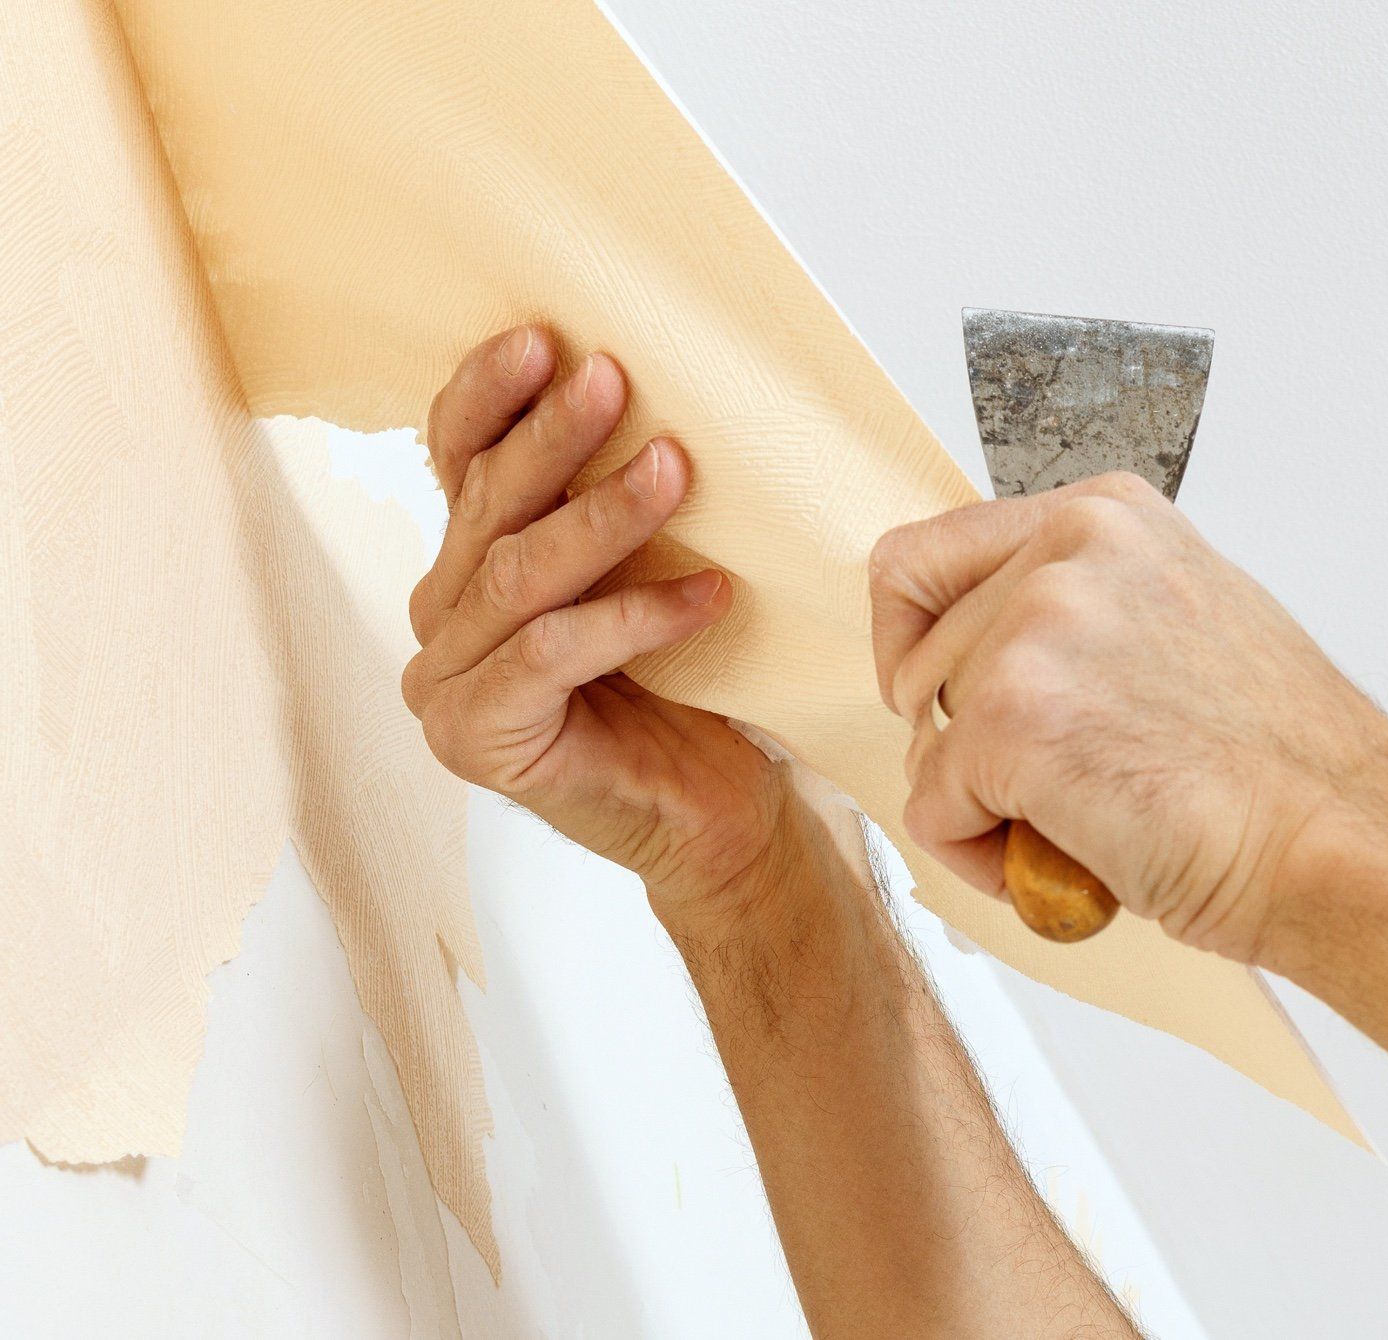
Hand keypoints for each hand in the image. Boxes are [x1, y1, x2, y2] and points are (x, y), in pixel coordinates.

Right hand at [402, 325, 785, 912]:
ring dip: (601, 517)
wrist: (715, 810)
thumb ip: (610, 503)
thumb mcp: (644, 571)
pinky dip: (632, 618)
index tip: (542, 339)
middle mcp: (444, 618)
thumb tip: (648, 390)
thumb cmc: (686, 688)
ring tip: (674, 470)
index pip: (456, 461)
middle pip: (488, 510)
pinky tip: (706, 598)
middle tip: (611, 380)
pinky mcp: (480, 740)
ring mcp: (450, 685)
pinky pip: (553, 654)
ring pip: (519, 577)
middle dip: (552, 439)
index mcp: (469, 566)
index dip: (488, 397)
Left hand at [869, 472, 1387, 963]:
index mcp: (1103, 517)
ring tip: (1081, 825)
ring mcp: (1036, 629)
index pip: (924, 558)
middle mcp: (1066, 552)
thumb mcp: (1179, 621)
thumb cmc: (1279, 763)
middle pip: (917, 659)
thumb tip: (987, 643)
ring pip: (924, 737)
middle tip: (1053, 788)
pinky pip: (931, 809)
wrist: (1347, 840)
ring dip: (981, 803)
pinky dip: (980, 857)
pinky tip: (1071, 863)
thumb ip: (1080, 607)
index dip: (911, 643)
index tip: (939, 697)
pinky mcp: (1012, 718)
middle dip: (960, 740)